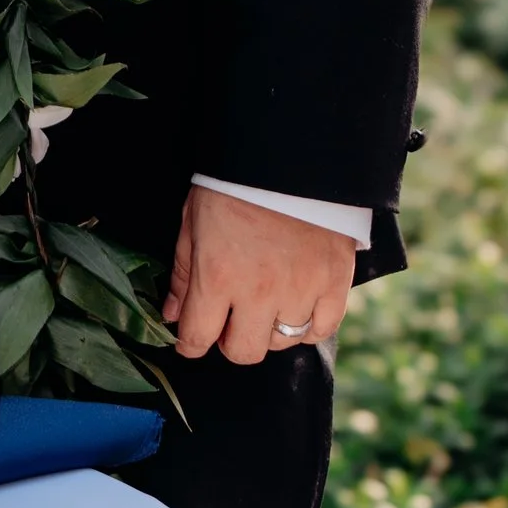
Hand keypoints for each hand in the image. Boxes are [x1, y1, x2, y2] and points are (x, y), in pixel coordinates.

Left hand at [165, 185, 354, 363]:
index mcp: (217, 276)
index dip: (189, 344)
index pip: (197, 337)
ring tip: (265, 304)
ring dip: (269, 330)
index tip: (191, 340)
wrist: (290, 156)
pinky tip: (297, 308)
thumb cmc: (233, 186)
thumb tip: (172, 314)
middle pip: (243, 351)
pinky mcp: (335, 283)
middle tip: (230, 321)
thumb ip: (184, 273)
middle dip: (230, 342)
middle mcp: (259, 292)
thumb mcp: (193, 222)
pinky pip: (322, 330)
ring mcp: (301, 291)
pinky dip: (308, 327)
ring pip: (283, 343)